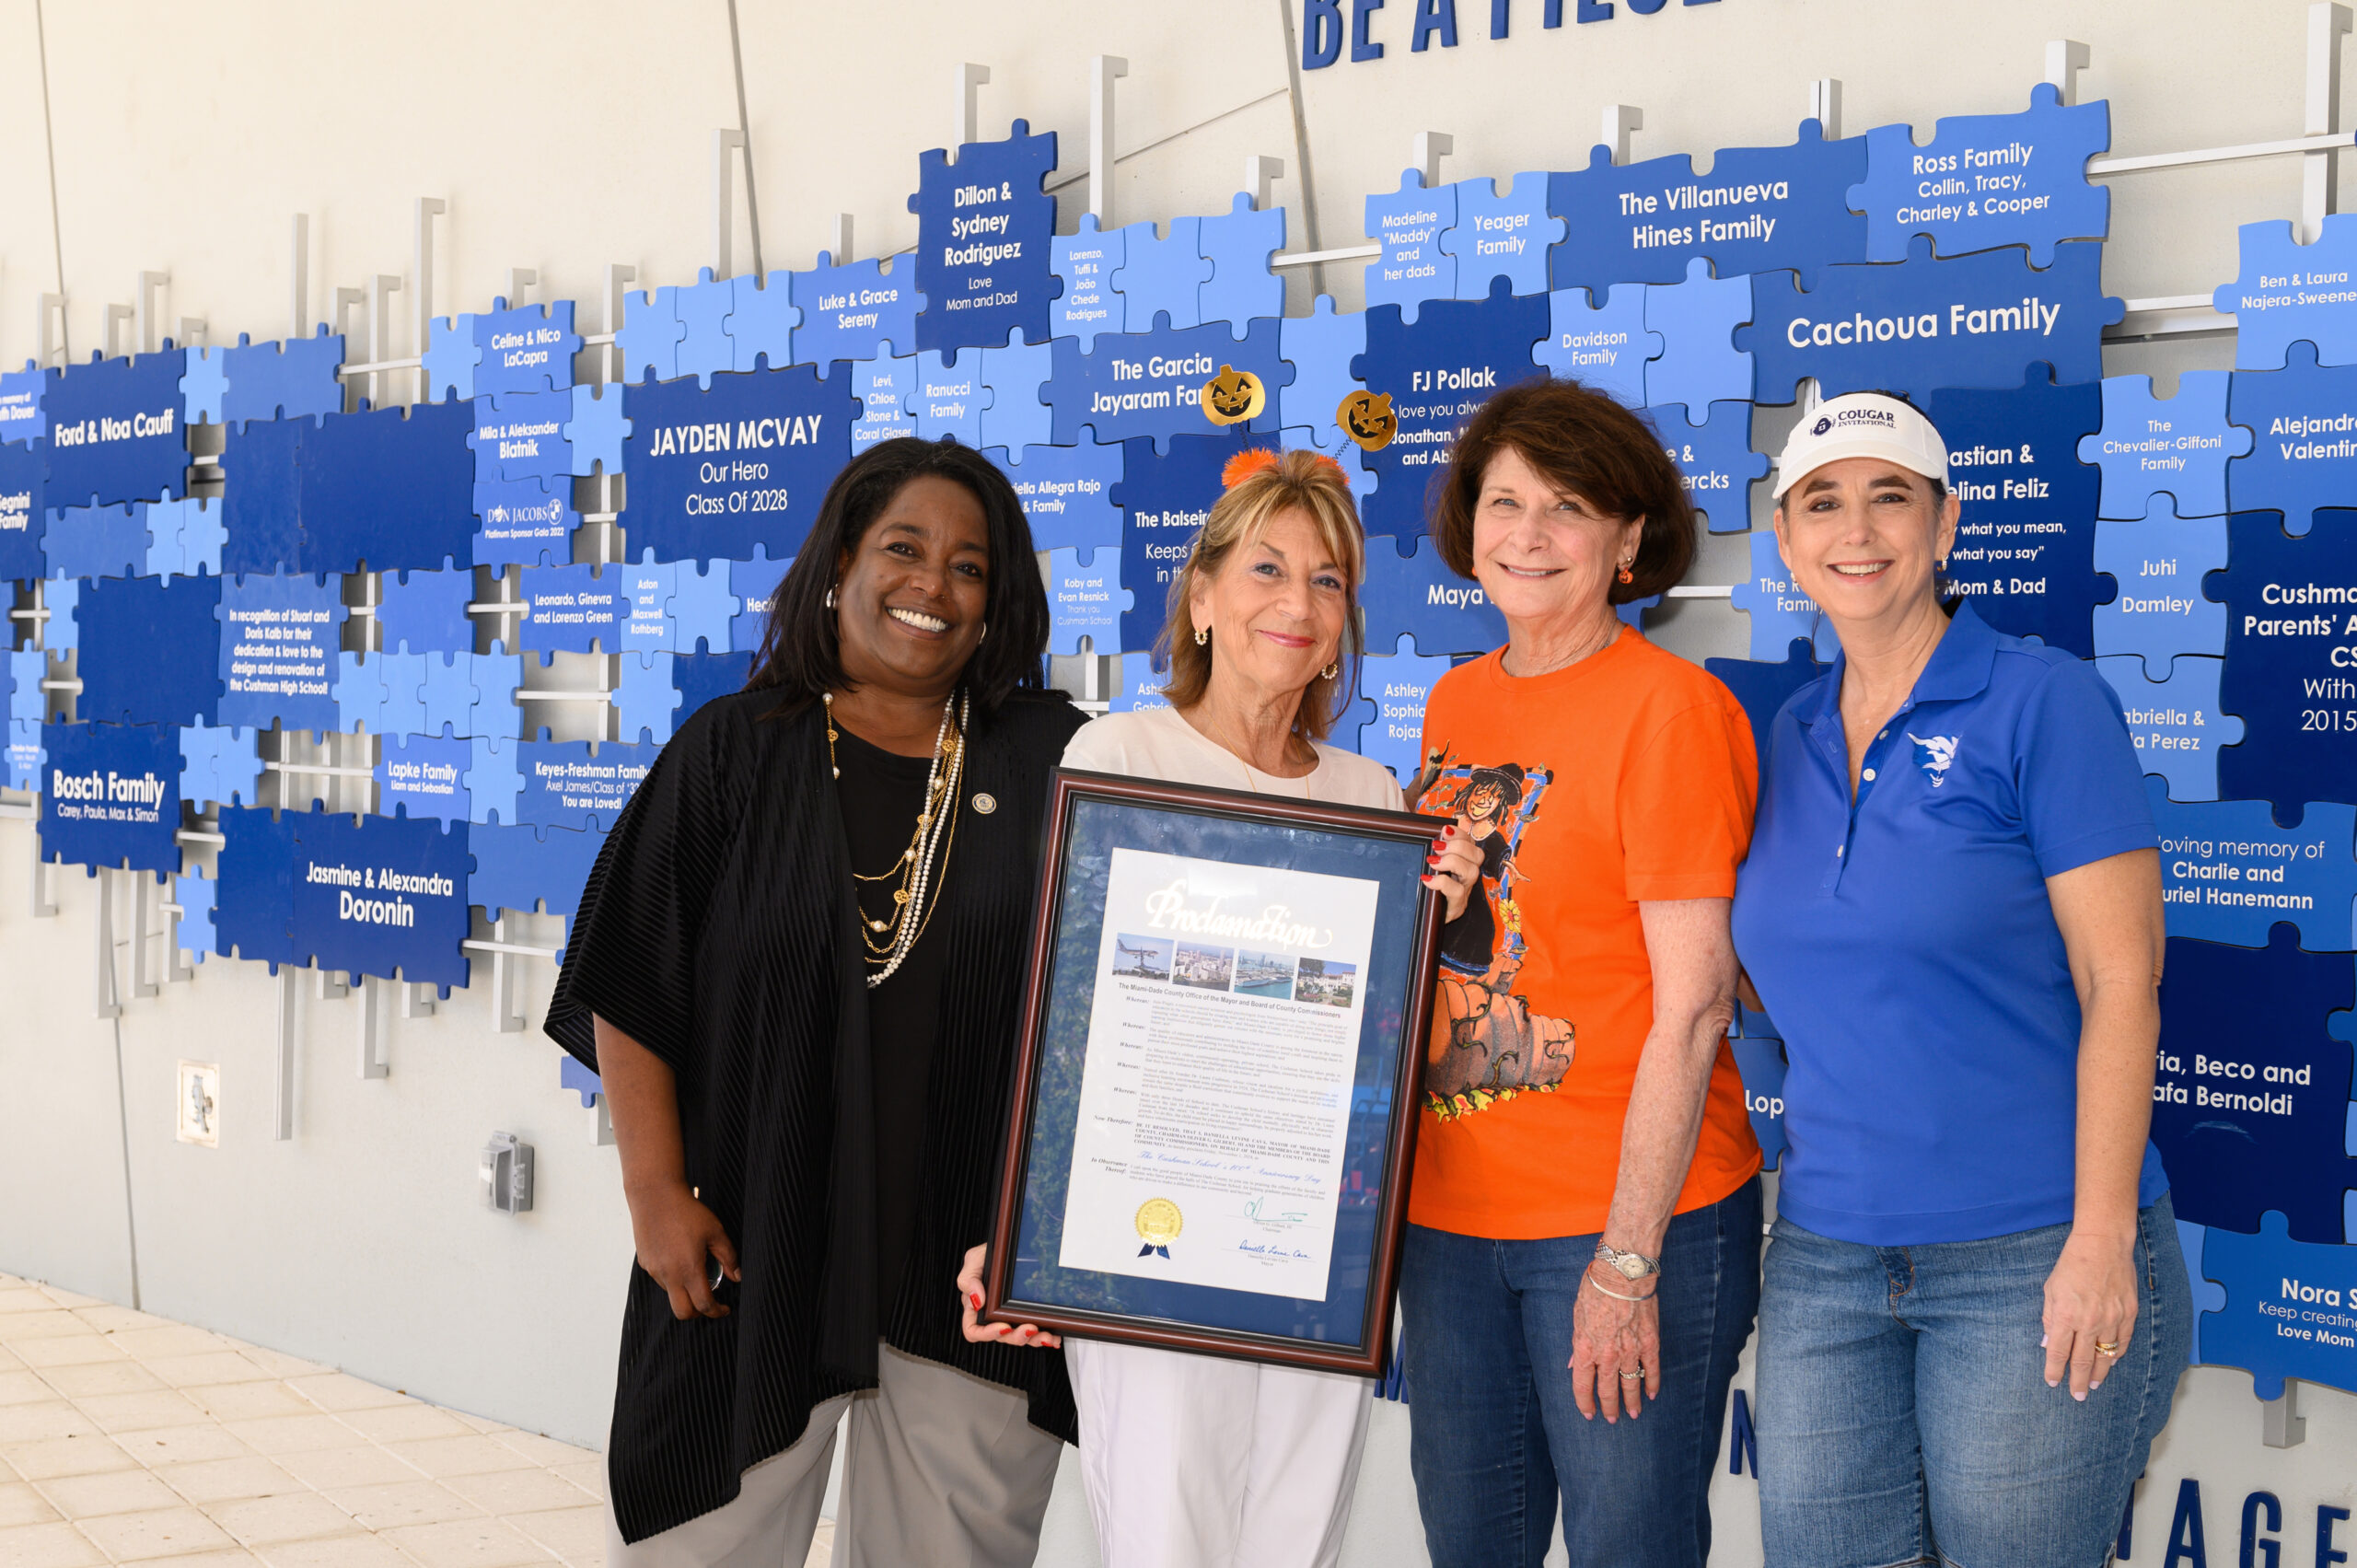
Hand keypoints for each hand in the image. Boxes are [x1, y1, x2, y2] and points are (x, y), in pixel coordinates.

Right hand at [626, 1181, 737, 1320]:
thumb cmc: (686, 1211)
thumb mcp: (715, 1231)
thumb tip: (737, 1276)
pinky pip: (661, 1280)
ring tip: (695, 1270)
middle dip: (698, 1314)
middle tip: (709, 1303)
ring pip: (671, 1295)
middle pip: (682, 1313)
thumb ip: (728, 1257)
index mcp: (689, 1269)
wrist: (655, 1195)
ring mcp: (654, 1270)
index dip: (717, 1311)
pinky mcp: (645, 1263)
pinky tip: (679, 1258)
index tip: (724, 1309)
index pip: (704, 1304)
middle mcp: (669, 1275)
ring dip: (684, 1292)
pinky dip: (673, 1279)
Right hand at [957, 1244, 1059, 1347]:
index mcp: (976, 1307)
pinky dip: (1045, 1336)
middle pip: (1001, 1337)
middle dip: (1017, 1336)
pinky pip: (1034, 1332)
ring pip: (1019, 1337)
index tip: (1003, 1326)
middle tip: (1030, 1327)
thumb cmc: (989, 1254)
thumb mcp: (974, 1260)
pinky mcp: (1026, 1316)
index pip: (973, 1330)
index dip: (986, 1334)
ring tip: (1045, 1334)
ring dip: (1033, 1340)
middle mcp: (992, 1316)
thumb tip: (977, 1300)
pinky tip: (1053, 1335)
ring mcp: (1010, 1317)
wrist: (1012, 1245)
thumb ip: (968, 1279)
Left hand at [1423, 816, 1483, 921]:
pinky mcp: (1457, 906)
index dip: (1460, 834)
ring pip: (1471, 871)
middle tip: (1437, 848)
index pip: (1471, 844)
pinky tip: (1427, 880)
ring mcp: (1464, 892)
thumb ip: (1433, 855)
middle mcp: (1467, 878)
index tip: (1444, 830)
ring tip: (1433, 862)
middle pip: (1478, 856)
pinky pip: (1456, 891)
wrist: (1426, 922)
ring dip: (1452, 861)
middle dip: (1458, 846)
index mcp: (1463, 864)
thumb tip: (1428, 839)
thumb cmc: (1428, 893)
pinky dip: (1441, 882)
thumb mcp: (1431, 871)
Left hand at [1569, 1262, 1660, 1422]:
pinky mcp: (1649, 1343)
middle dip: (1609, 1408)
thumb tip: (1573, 1364)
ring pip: (1631, 1384)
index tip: (1588, 1413)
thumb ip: (1577, 1344)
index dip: (1584, 1403)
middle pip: (1607, 1390)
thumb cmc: (1595, 1288)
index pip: (1582, 1385)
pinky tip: (1651, 1394)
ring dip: (1631, 1402)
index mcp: (1585, 1347)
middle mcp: (1607, 1354)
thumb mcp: (1576, 1315)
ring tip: (1632, 1414)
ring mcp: (1630, 1350)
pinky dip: (1652, 1384)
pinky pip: (1652, 1369)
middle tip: (1611, 1419)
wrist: (1623, 1273)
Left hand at [2043, 1228, 2137, 1399]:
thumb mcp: (2051, 1289)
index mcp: (2066, 1314)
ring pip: (2105, 1356)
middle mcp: (2090, 1321)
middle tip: (2076, 1395)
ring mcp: (2112, 1318)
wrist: (2103, 1245)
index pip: (2059, 1352)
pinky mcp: (2129, 1314)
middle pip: (2083, 1360)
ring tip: (2092, 1385)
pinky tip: (2109, 1363)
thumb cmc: (2072, 1264)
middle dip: (2077, 1381)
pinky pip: (2123, 1342)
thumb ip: (2050, 1319)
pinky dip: (2116, 1355)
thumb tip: (2049, 1344)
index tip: (2052, 1382)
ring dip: (2098, 1373)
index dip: (2055, 1370)